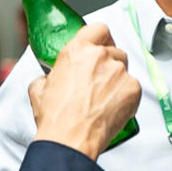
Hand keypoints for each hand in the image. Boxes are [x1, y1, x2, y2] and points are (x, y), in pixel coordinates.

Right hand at [28, 23, 140, 159]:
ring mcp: (119, 72)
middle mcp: (100, 56)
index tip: (99, 47)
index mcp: (77, 50)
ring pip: (125, 69)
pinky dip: (125, 97)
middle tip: (99, 81)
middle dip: (109, 64)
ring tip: (104, 99)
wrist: (70, 140)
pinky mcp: (132, 89)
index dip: (100, 38)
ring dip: (117, 80)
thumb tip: (51, 78)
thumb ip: (48, 76)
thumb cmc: (56, 118)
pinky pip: (133, 87)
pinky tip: (112, 108)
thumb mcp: (39, 89)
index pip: (98, 29)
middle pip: (114, 51)